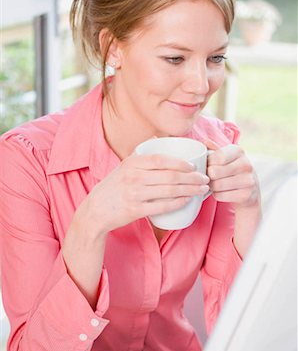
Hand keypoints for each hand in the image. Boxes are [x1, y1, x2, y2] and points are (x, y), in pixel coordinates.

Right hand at [82, 153, 209, 233]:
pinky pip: (162, 206)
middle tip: (205, 179)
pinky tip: (188, 201)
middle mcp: (133, 177)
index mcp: (131, 163)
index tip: (194, 166)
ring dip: (190, 190)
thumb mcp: (123, 167)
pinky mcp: (135, 210)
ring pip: (169, 191)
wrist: (95, 210)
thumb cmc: (113, 187)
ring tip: (202, 189)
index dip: (180, 162)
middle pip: (170, 176)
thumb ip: (140, 155)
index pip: (161, 159)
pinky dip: (178, 203)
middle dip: (192, 178)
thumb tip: (158, 140)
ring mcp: (134, 194)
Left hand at [204, 139, 260, 209]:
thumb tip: (204, 141)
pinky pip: (220, 196)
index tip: (209, 165)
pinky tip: (221, 191)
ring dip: (211, 186)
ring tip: (214, 184)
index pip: (217, 157)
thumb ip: (214, 148)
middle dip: (208, 175)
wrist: (250, 188)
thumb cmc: (232, 168)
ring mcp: (248, 180)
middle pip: (214, 172)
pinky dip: (216, 194)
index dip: (208, 162)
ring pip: (216, 185)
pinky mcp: (245, 195)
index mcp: (239, 151)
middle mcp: (246, 165)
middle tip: (209, 177)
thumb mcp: (226, 156)